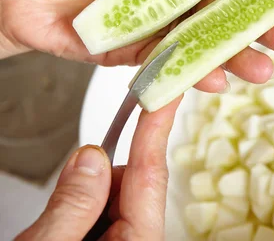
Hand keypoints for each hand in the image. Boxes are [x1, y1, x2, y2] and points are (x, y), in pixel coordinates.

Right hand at [17, 97, 181, 240]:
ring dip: (85, 199)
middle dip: (100, 175)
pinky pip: (101, 212)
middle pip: (131, 184)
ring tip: (55, 230)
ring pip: (113, 197)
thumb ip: (73, 204)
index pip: (151, 176)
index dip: (155, 130)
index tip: (165, 97)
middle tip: (64, 195)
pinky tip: (62, 231)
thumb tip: (91, 158)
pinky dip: (81, 210)